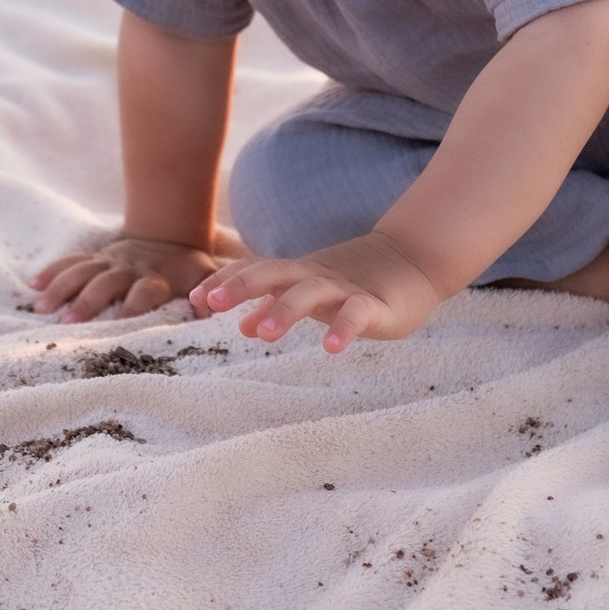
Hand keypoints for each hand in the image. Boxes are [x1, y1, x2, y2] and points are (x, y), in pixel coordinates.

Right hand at [31, 233, 237, 321]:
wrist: (169, 234)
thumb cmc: (186, 267)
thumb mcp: (204, 276)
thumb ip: (210, 291)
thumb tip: (209, 311)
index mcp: (156, 277)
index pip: (146, 289)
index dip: (136, 302)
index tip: (121, 318)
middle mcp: (129, 269)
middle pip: (106, 282)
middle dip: (88, 300)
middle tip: (69, 322)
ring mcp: (109, 262)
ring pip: (82, 272)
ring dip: (62, 288)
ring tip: (42, 308)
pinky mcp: (96, 258)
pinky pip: (71, 261)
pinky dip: (52, 270)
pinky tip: (32, 284)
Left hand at [190, 231, 444, 352]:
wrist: (414, 261)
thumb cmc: (354, 281)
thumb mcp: (311, 294)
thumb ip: (276, 307)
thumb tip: (243, 327)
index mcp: (297, 273)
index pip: (255, 270)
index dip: (226, 281)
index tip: (195, 298)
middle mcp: (315, 275)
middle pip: (274, 272)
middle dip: (242, 285)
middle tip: (212, 302)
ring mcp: (345, 288)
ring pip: (311, 292)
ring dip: (286, 309)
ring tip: (265, 334)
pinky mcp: (375, 305)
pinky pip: (357, 314)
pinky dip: (343, 328)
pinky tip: (331, 348)